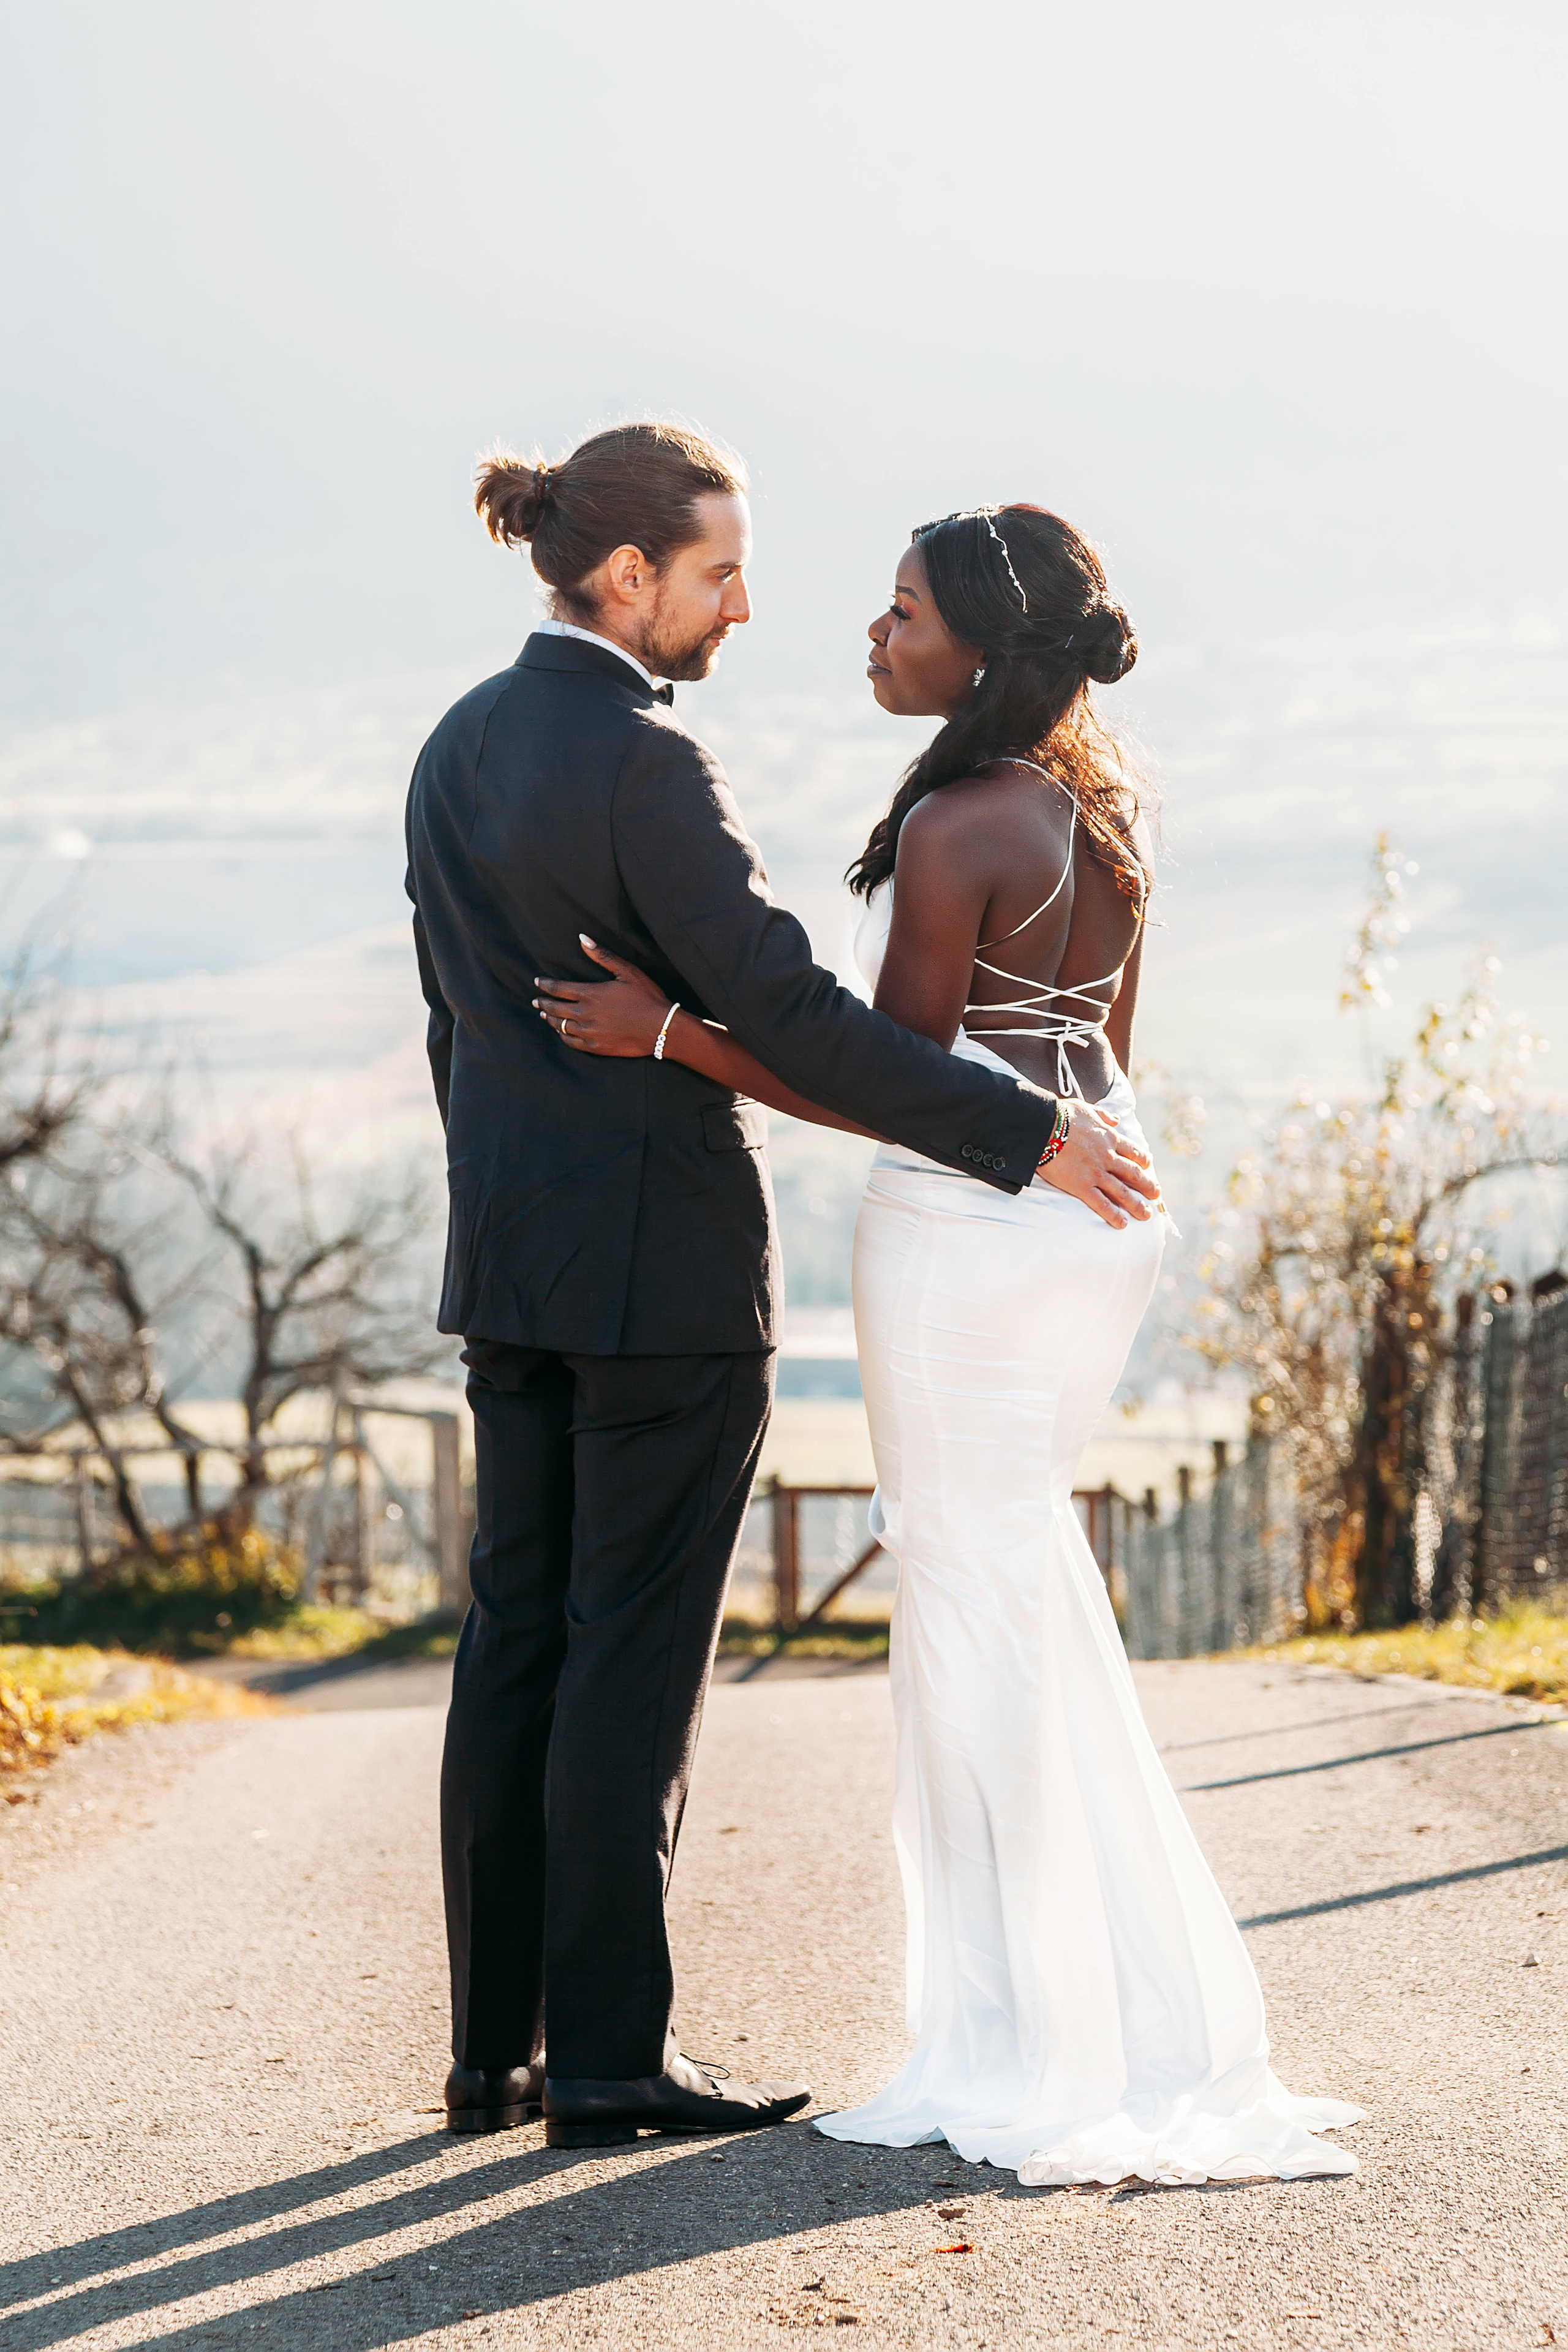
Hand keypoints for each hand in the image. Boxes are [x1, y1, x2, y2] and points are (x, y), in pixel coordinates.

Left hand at [534, 936, 673, 1057]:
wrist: (662, 1029)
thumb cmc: (647, 997)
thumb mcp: (627, 971)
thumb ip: (603, 956)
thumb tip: (583, 938)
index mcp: (591, 994)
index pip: (559, 989)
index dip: (545, 985)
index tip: (537, 982)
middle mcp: (585, 1014)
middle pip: (555, 1009)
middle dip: (543, 1003)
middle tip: (536, 1001)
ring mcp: (589, 1033)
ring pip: (561, 1026)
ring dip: (550, 1019)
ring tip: (544, 1015)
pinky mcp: (596, 1047)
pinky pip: (571, 1043)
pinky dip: (563, 1036)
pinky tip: (562, 1033)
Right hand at [1040, 1100, 1161, 1227]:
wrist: (1043, 1126)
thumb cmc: (1062, 1115)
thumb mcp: (1087, 1109)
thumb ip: (1103, 1115)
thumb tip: (1115, 1119)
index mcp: (1109, 1138)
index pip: (1132, 1152)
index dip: (1143, 1160)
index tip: (1148, 1166)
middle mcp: (1108, 1157)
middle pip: (1133, 1174)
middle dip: (1147, 1185)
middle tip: (1156, 1194)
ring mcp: (1096, 1173)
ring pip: (1122, 1192)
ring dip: (1137, 1205)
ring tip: (1146, 1215)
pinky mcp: (1082, 1186)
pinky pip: (1102, 1204)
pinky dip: (1114, 1215)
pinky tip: (1123, 1224)